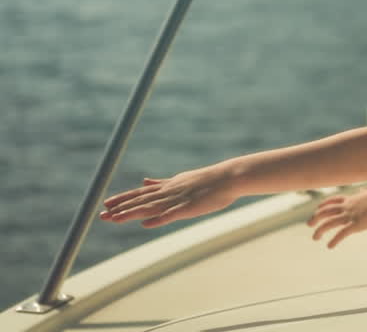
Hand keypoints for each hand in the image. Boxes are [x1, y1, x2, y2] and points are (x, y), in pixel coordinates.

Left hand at [101, 167, 237, 227]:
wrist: (230, 177)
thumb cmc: (208, 180)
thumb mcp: (181, 179)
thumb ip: (162, 183)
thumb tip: (144, 181)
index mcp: (168, 186)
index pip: (140, 193)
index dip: (123, 199)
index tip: (106, 204)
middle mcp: (169, 192)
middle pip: (141, 200)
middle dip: (121, 208)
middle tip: (102, 215)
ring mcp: (179, 199)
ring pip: (152, 207)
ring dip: (133, 213)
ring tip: (115, 219)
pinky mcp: (190, 207)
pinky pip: (172, 214)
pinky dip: (159, 219)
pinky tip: (146, 223)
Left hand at [307, 190, 366, 248]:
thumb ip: (365, 193)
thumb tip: (364, 190)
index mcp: (351, 200)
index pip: (332, 201)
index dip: (323, 205)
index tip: (317, 209)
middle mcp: (347, 207)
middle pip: (325, 212)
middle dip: (316, 217)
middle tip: (308, 224)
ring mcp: (349, 216)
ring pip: (329, 223)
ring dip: (320, 231)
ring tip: (315, 238)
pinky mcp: (355, 225)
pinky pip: (341, 234)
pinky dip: (334, 240)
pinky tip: (330, 246)